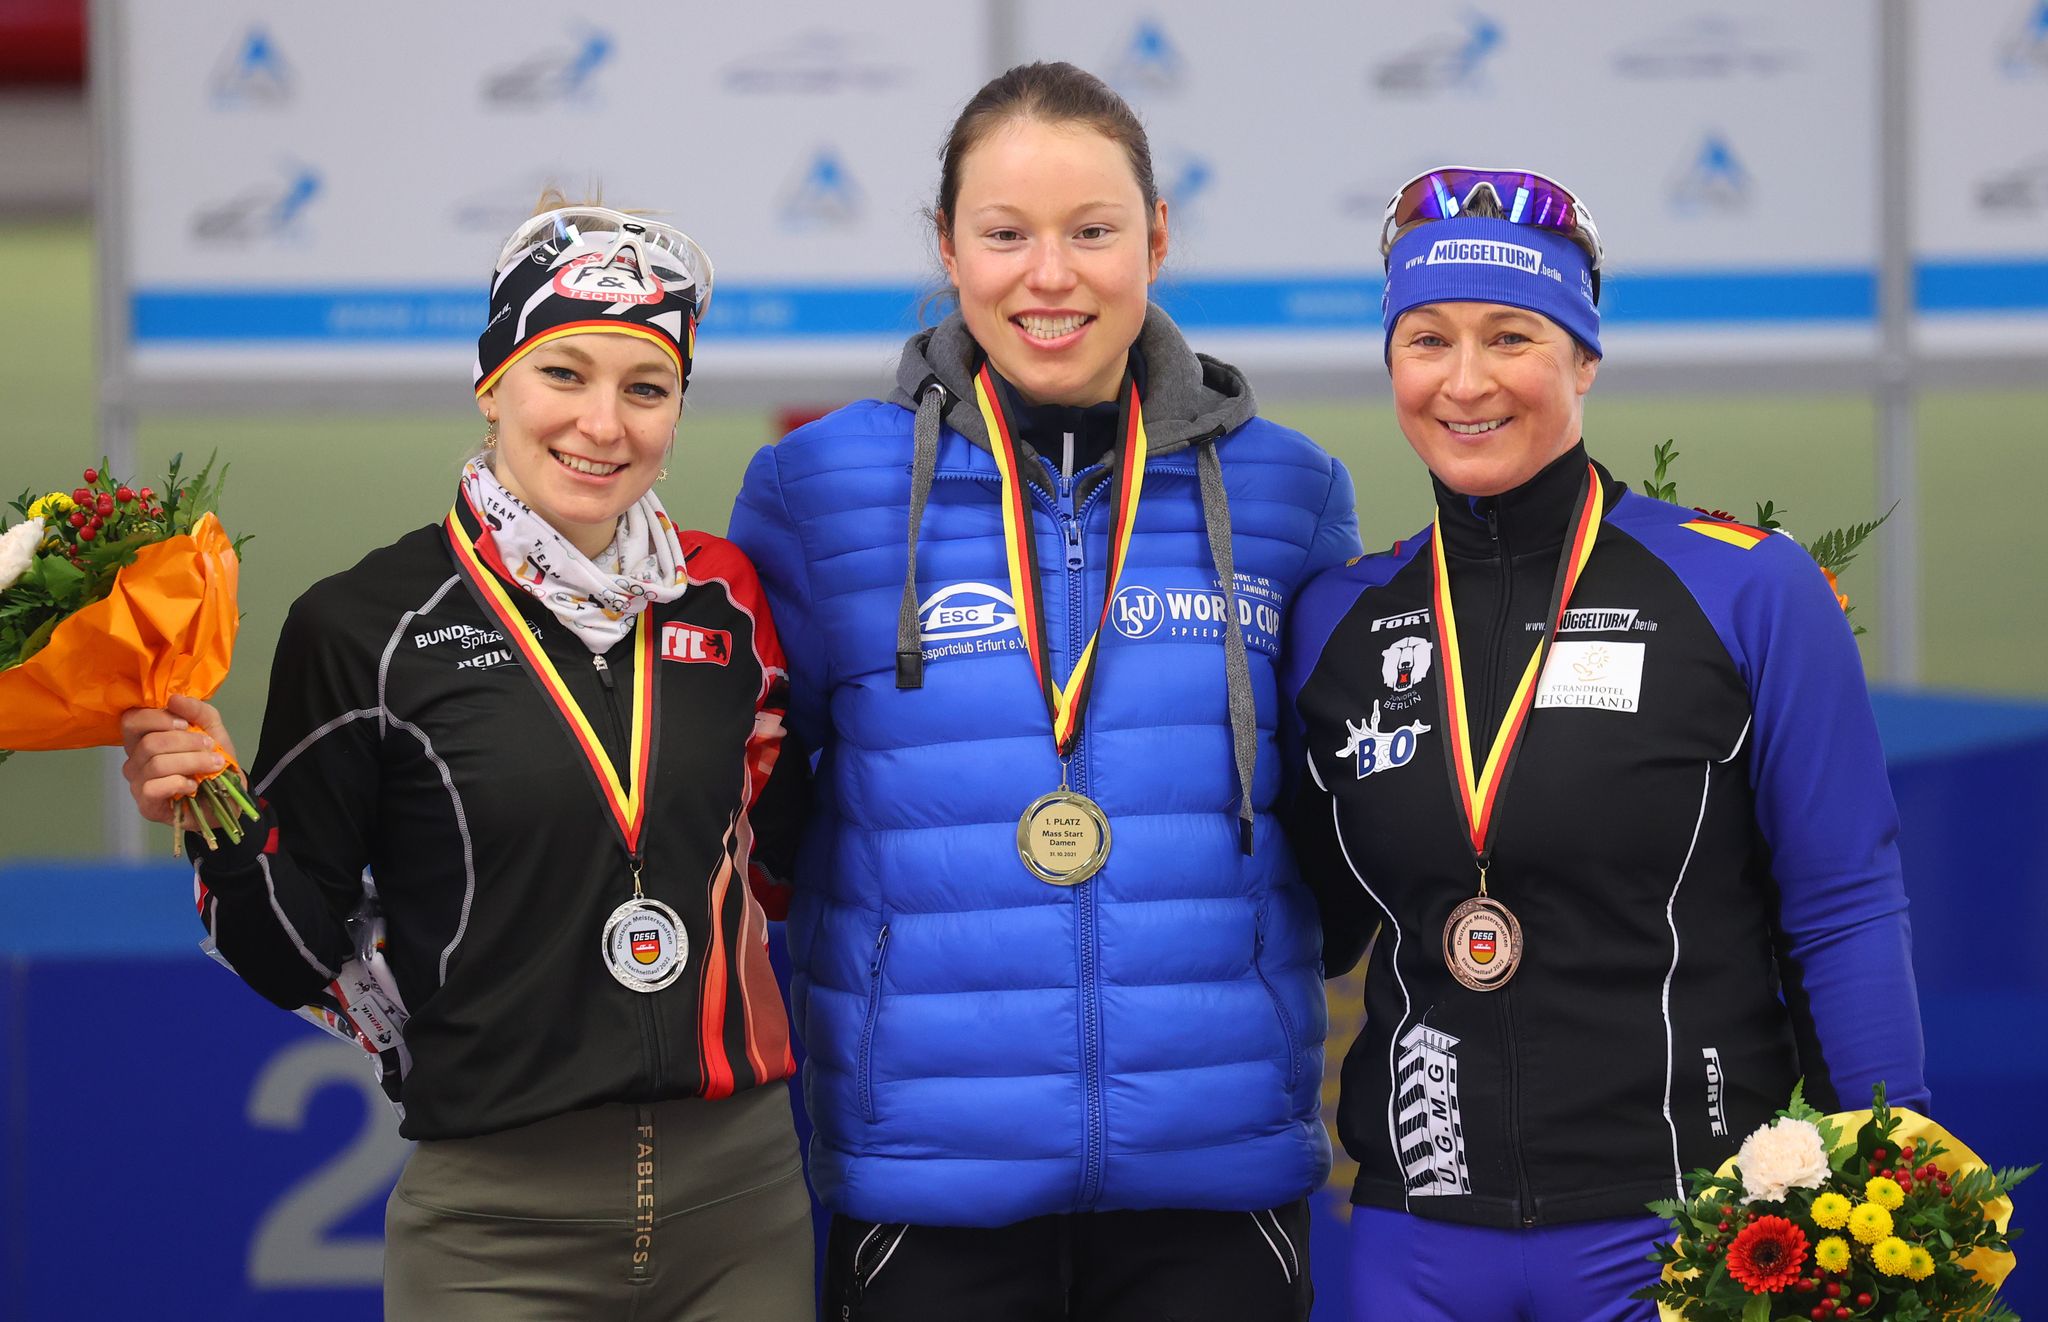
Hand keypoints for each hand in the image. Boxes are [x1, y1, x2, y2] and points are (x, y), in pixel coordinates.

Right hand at [120, 694, 241, 826]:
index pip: (132, 720)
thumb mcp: (212, 728)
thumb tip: (174, 699)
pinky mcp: (146, 805)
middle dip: (186, 743)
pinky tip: (193, 786)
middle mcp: (134, 760)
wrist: (228, 795)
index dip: (159, 719)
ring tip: (213, 764)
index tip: (187, 724)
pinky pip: (154, 788)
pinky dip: (180, 783)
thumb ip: (197, 710)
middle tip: (210, 747)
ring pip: (156, 764)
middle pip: (149, 743)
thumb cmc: (213, 759)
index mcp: (143, 738)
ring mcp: (137, 784)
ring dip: (192, 762)